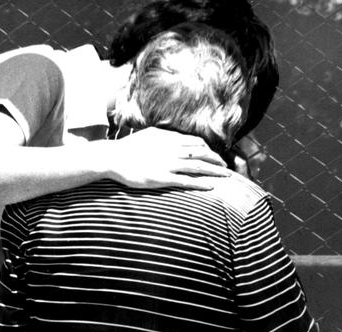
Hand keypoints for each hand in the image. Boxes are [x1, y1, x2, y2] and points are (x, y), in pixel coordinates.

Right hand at [104, 127, 230, 189]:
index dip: (209, 149)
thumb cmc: (128, 148)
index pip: (196, 142)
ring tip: (226, 176)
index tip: (214, 156)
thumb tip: (171, 137)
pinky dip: (200, 183)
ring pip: (198, 166)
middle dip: (217, 160)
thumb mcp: (149, 135)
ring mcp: (168, 164)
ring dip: (214, 171)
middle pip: (202, 153)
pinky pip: (186, 181)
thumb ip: (164, 137)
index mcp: (170, 138)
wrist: (114, 157)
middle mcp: (173, 149)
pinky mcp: (162, 178)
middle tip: (226, 167)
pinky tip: (211, 186)